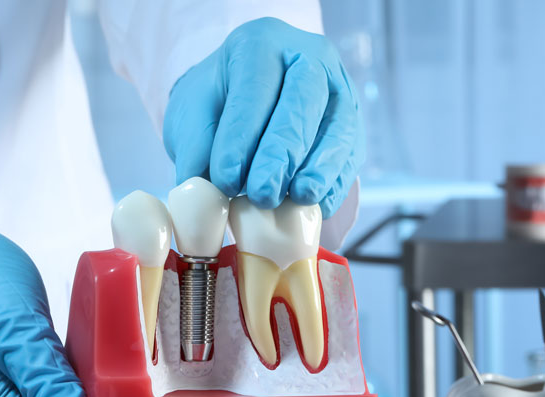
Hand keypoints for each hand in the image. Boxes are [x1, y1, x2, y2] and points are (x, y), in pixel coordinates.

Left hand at [164, 17, 364, 218]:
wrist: (246, 105)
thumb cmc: (218, 106)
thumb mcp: (192, 114)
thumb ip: (195, 145)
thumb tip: (201, 187)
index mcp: (259, 43)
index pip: (254, 88)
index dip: (241, 136)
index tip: (226, 179)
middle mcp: (307, 56)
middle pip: (303, 99)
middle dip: (283, 151)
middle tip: (263, 193)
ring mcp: (338, 87)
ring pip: (338, 125)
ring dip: (320, 166)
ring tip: (300, 197)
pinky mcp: (352, 122)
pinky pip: (352, 151)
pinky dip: (337, 181)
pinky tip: (320, 205)